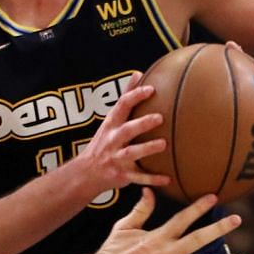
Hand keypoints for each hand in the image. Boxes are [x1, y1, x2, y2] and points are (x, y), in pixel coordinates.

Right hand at [63, 82, 170, 202]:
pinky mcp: (122, 175)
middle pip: (127, 130)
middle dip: (142, 124)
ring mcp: (116, 158)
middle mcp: (113, 140)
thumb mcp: (111, 119)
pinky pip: (138, 178)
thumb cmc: (103, 142)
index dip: (135, 96)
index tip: (151, 89)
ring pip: (132, 153)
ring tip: (163, 144)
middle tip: (159, 118)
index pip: (122, 106)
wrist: (85, 173)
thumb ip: (125, 98)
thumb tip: (138, 73)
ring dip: (147, 149)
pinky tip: (168, 179)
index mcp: (112, 125)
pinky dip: (152, 179)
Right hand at [93, 190, 245, 253]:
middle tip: (237, 219)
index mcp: (158, 237)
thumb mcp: (123, 228)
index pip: (183, 219)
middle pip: (199, 239)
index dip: (198, 207)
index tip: (214, 198)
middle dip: (219, 228)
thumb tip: (150, 192)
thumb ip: (140, 211)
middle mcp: (168, 253)